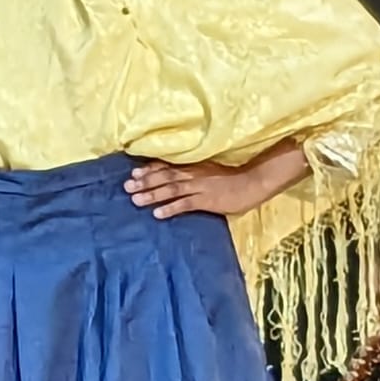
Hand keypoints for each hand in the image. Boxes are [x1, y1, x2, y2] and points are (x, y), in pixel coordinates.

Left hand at [124, 160, 267, 218]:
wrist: (253, 182)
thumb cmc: (232, 178)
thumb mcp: (209, 171)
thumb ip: (194, 173)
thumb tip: (175, 177)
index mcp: (193, 166)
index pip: (167, 166)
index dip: (149, 169)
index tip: (133, 173)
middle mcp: (193, 174)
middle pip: (164, 176)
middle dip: (144, 182)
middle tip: (126, 187)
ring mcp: (200, 187)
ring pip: (171, 189)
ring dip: (152, 194)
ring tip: (135, 200)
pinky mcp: (207, 200)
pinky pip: (186, 204)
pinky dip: (170, 208)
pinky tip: (157, 214)